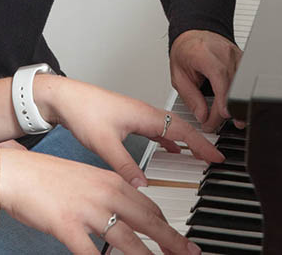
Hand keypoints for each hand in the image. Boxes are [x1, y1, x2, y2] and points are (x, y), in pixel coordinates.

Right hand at [0, 149, 199, 254]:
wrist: (14, 173)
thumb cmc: (47, 179)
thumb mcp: (86, 180)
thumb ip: (109, 196)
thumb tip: (127, 214)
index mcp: (111, 182)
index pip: (150, 207)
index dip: (169, 228)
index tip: (182, 242)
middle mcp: (105, 194)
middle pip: (148, 223)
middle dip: (172, 243)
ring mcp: (87, 211)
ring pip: (127, 241)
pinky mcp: (67, 226)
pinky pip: (91, 254)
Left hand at [37, 77, 223, 187]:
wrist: (65, 97)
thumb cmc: (82, 110)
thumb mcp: (104, 143)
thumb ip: (124, 164)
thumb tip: (142, 183)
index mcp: (144, 115)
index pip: (182, 129)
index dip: (201, 144)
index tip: (216, 156)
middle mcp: (144, 113)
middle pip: (181, 127)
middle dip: (200, 142)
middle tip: (215, 158)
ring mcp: (138, 115)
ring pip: (170, 127)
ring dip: (187, 140)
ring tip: (199, 155)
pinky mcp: (129, 119)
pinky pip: (157, 130)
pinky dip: (169, 139)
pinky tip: (171, 149)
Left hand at [169, 30, 241, 130]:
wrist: (192, 35)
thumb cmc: (184, 53)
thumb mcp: (179, 76)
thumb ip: (191, 97)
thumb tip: (202, 116)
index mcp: (204, 53)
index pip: (220, 76)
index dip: (224, 98)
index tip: (222, 116)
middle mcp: (223, 52)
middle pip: (233, 84)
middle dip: (227, 108)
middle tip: (216, 123)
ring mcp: (235, 54)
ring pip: (242, 84)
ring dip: (235, 104)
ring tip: (226, 118)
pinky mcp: (242, 59)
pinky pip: (244, 80)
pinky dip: (239, 94)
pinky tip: (233, 104)